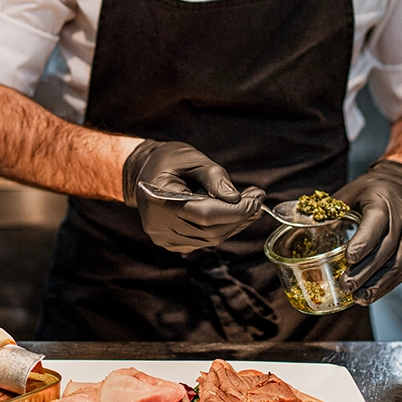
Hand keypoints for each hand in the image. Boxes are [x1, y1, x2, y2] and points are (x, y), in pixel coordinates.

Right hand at [122, 139, 264, 251]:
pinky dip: (221, 230)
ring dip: (233, 225)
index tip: (257, 198)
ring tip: (249, 205)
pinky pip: (201, 242)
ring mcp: (162, 237)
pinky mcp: (169, 242)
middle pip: (209, 231)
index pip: (204, 214)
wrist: (143, 172)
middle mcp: (158, 224)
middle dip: (239, 217)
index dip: (235, 210)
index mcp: (159, 199)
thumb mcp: (193, 159)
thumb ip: (214, 177)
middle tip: (258, 199)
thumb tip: (236, 198)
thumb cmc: (170, 160)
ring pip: (209, 240)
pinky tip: (231, 215)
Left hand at [334, 160, 401, 305]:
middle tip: (346, 285)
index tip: (348, 258)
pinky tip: (371, 295)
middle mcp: (400, 223)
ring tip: (359, 298)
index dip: (363, 243)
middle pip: (386, 250)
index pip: (375, 226)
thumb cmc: (372, 191)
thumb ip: (331, 209)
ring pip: (397, 265)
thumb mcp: (351, 192)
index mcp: (382, 205)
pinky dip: (387, 286)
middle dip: (366, 271)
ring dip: (378, 284)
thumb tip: (302, 221)